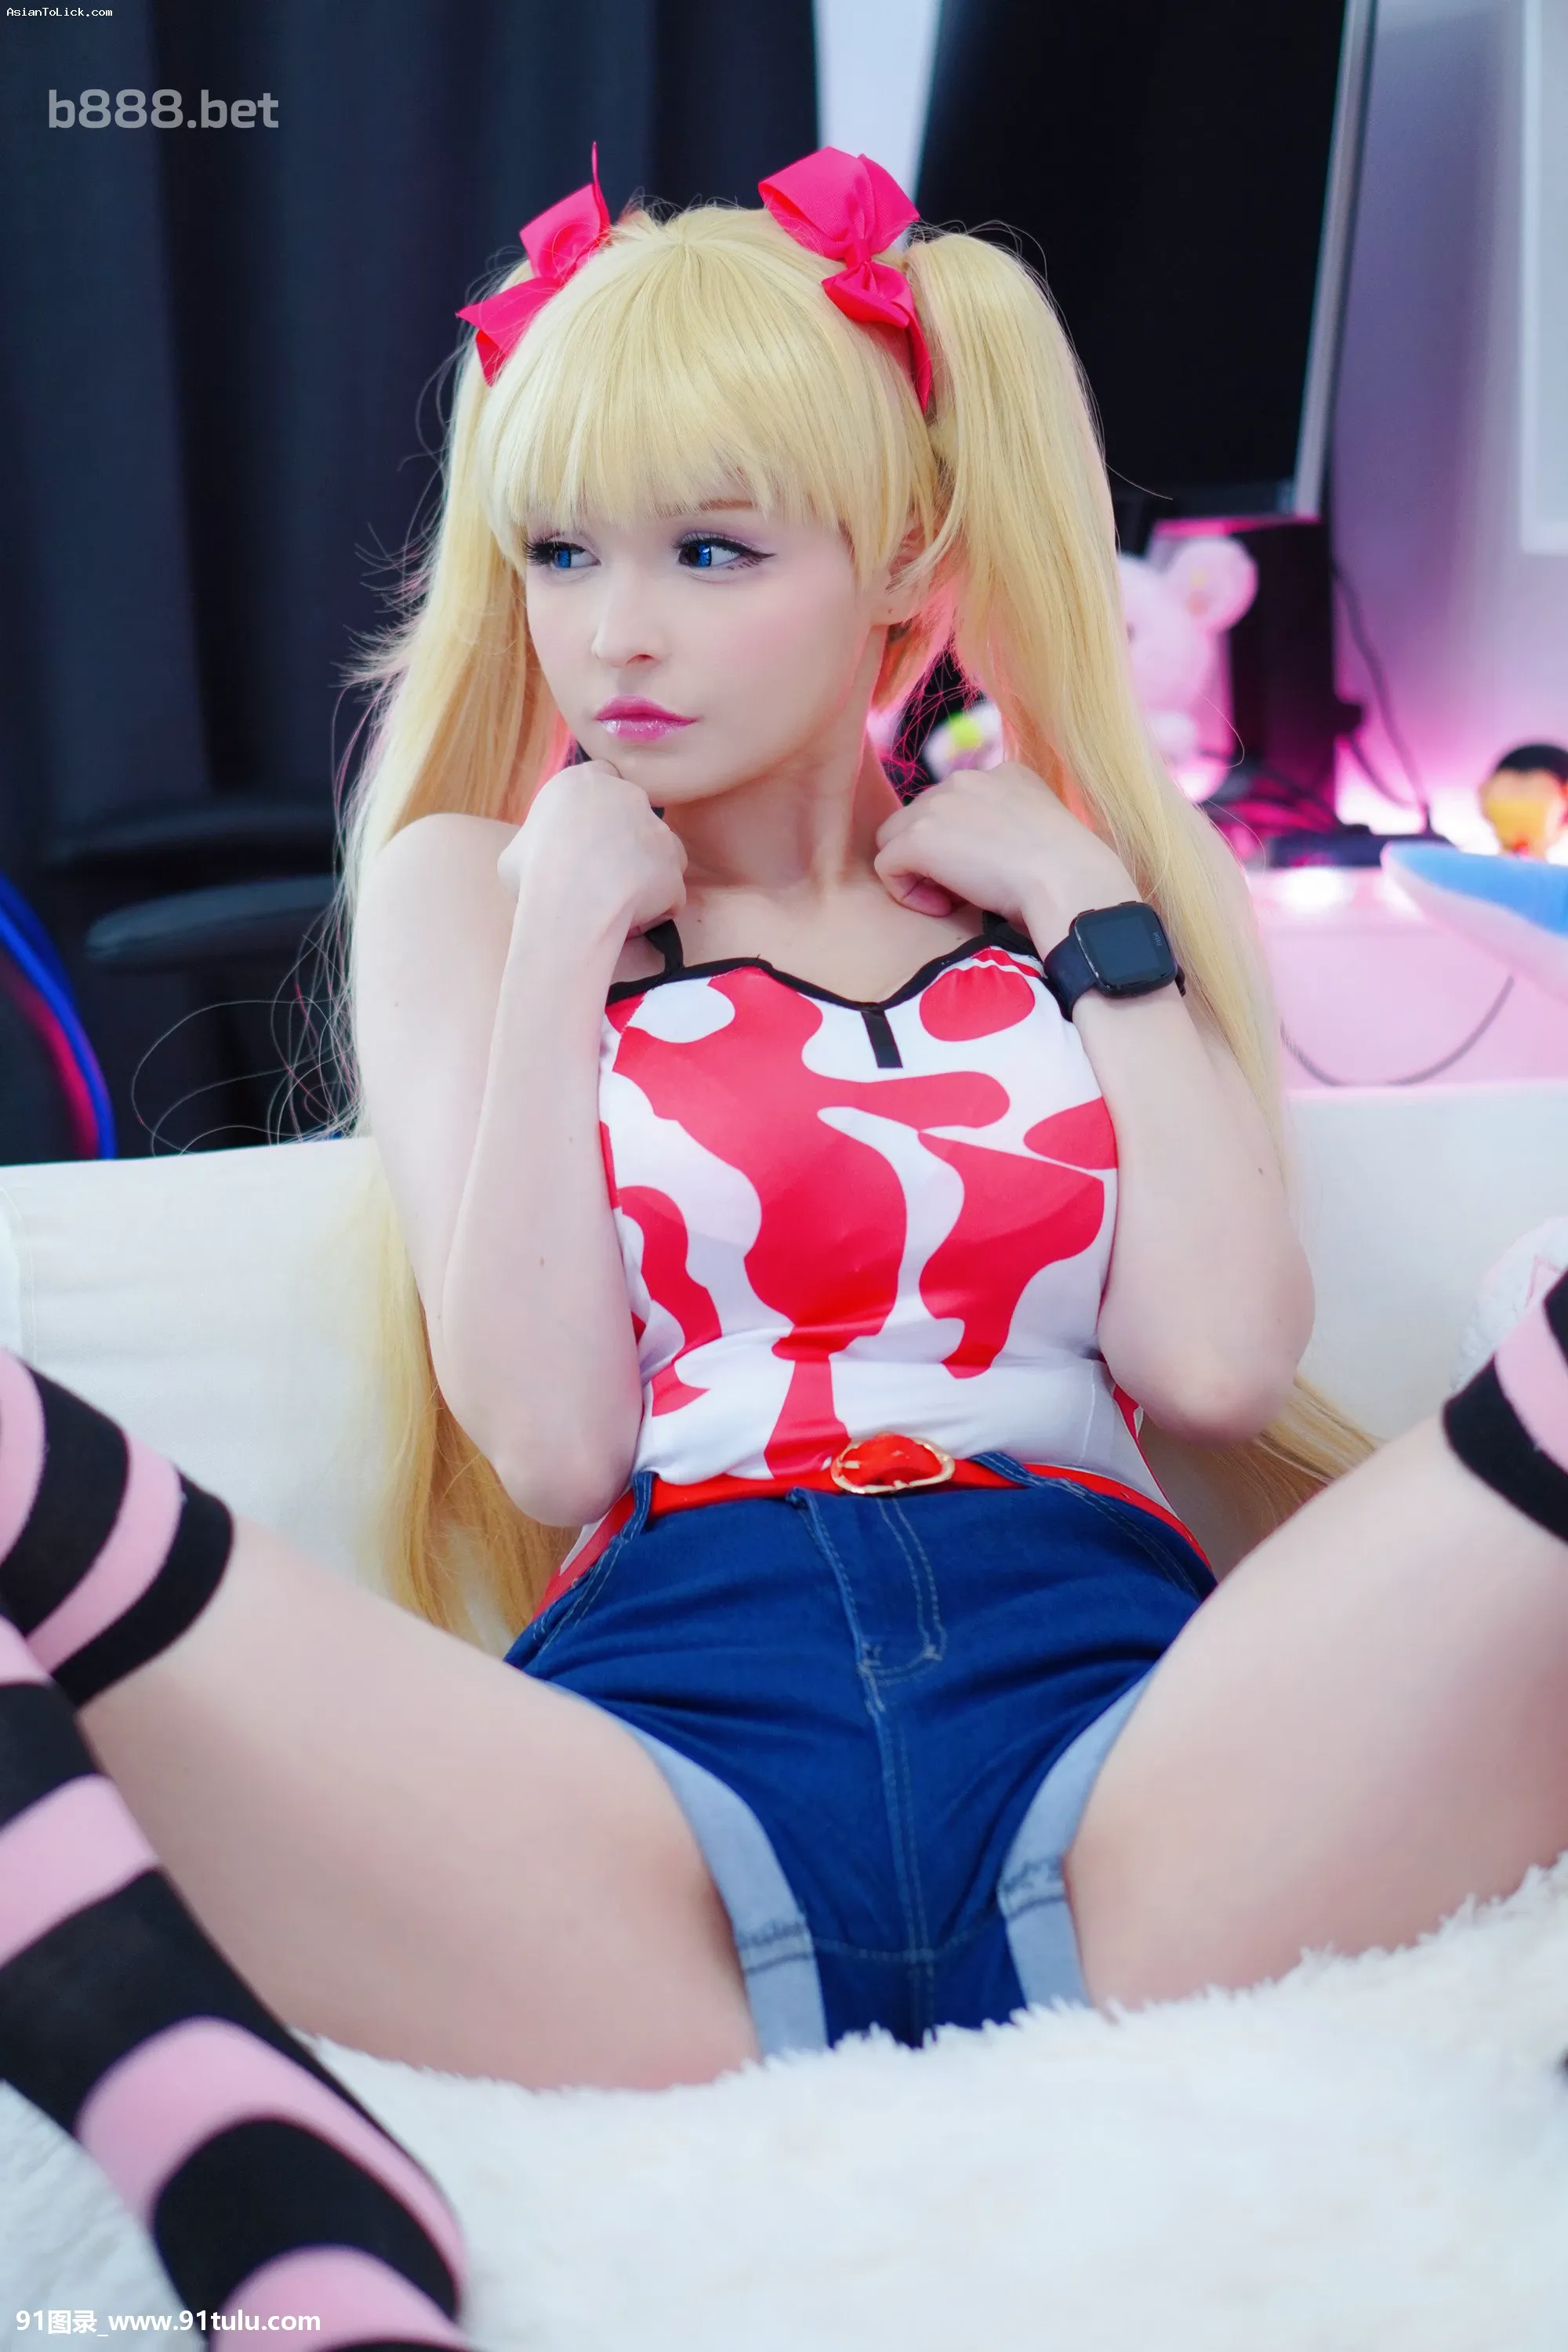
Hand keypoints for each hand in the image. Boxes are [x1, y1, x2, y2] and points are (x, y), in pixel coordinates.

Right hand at [497, 759, 686, 938]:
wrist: (571, 905)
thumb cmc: (534, 876)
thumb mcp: (516, 851)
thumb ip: (538, 841)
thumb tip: (539, 855)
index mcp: (582, 782)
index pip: (602, 777)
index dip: (598, 809)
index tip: (589, 834)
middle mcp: (626, 794)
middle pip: (634, 812)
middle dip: (626, 839)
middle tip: (603, 873)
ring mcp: (655, 827)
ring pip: (657, 850)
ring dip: (646, 872)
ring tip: (621, 901)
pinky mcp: (673, 862)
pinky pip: (670, 887)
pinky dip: (659, 904)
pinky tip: (635, 918)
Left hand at [873, 762, 1135, 949]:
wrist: (1069, 883)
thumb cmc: (1070, 877)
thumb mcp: (1045, 836)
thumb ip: (1010, 829)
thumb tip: (985, 857)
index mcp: (1005, 774)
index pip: (956, 804)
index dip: (961, 844)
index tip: (988, 874)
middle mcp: (968, 778)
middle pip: (920, 818)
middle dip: (935, 856)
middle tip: (968, 891)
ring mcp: (940, 803)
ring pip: (897, 839)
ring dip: (919, 873)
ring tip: (955, 900)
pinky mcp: (920, 837)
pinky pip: (887, 866)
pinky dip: (908, 894)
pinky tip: (944, 908)